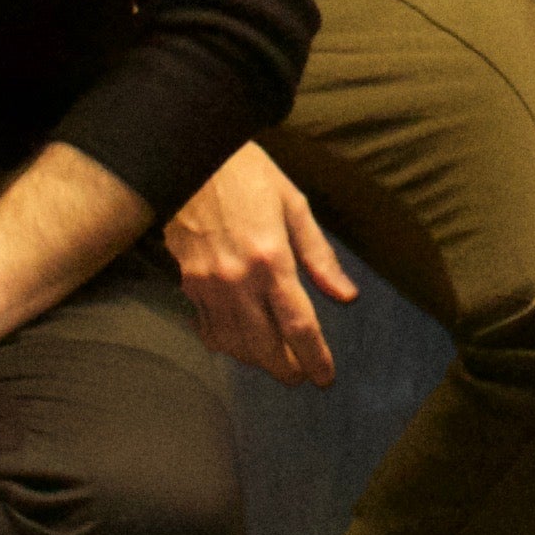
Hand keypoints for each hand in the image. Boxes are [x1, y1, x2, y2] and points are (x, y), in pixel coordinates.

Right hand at [165, 144, 354, 386]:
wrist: (189, 155)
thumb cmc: (248, 174)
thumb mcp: (293, 204)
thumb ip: (319, 255)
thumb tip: (346, 296)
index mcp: (272, 259)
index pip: (298, 325)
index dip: (315, 358)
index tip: (325, 378)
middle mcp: (239, 279)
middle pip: (265, 346)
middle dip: (287, 368)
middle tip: (301, 376)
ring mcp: (209, 285)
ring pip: (235, 344)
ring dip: (257, 361)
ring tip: (275, 360)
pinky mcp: (188, 283)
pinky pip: (209, 329)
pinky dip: (226, 344)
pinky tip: (240, 344)